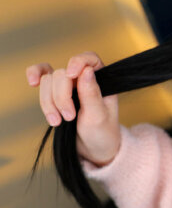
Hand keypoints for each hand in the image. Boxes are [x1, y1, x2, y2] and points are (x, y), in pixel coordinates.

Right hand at [27, 51, 120, 166]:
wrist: (94, 148)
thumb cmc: (102, 132)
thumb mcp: (99, 116)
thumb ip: (92, 94)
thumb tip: (86, 71)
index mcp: (102, 80)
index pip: (90, 59)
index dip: (78, 62)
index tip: (72, 74)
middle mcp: (84, 78)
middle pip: (62, 74)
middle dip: (61, 97)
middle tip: (68, 117)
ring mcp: (69, 85)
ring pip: (48, 81)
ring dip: (49, 102)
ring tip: (58, 121)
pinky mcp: (55, 92)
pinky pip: (41, 77)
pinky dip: (35, 77)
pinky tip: (32, 83)